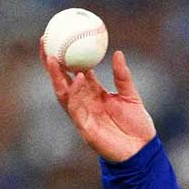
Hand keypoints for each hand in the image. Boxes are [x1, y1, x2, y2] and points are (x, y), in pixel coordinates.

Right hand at [40, 38, 156, 161]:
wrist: (142, 152)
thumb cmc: (138, 126)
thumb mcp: (131, 96)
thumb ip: (123, 77)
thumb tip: (118, 53)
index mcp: (94, 93)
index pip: (74, 71)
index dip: (66, 56)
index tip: (59, 36)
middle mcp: (84, 102)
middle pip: (62, 80)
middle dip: (50, 62)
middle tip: (45, 41)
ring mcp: (82, 115)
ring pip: (64, 93)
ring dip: (57, 76)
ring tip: (53, 58)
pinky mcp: (85, 128)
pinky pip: (77, 108)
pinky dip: (75, 93)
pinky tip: (77, 78)